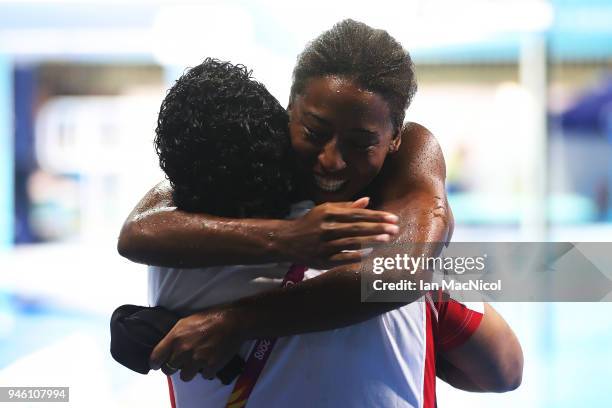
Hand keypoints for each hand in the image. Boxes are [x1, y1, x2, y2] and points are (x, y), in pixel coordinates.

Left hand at [149, 307, 242, 381]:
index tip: (159, 364)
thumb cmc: (209, 318)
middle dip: (175, 366)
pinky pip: (204, 376)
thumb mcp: (185, 322)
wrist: (232, 321)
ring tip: (197, 361)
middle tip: (183, 361)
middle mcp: (184, 349)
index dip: (156, 363)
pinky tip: (210, 360)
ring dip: (190, 371)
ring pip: (185, 376)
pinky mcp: (211, 366)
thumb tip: (166, 348)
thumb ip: (173, 336)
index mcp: (175, 337)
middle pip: (169, 369)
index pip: (156, 358)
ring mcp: (198, 359)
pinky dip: (207, 370)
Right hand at [279, 197, 399, 268]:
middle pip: (357, 227)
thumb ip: (347, 206)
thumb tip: (368, 200)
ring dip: (371, 241)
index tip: (392, 218)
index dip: (377, 216)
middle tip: (395, 229)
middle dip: (378, 227)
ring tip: (387, 239)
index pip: (358, 214)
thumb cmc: (310, 223)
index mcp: (329, 212)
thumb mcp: (325, 210)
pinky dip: (357, 255)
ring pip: (352, 242)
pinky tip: (370, 254)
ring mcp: (324, 244)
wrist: (287, 240)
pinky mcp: (322, 259)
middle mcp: (327, 227)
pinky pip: (343, 257)